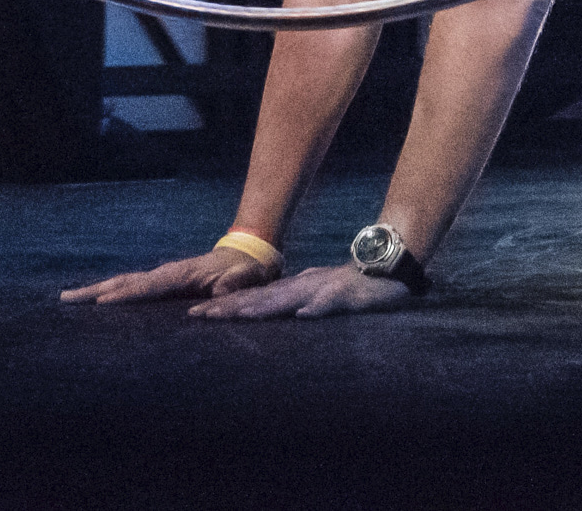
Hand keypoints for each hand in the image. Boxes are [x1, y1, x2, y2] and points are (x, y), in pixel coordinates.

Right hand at [58, 247, 282, 306]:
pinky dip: (111, 292)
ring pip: (124, 282)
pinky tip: (97, 302)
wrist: (250, 254)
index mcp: (183, 274)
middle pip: (126, 281)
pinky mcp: (164, 282)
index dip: (126, 295)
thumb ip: (237, 283)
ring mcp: (164, 276)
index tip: (100, 303)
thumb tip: (220, 292)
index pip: (149, 286)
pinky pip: (132, 286)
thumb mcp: (250, 278)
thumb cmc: (251, 272)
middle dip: (96, 291)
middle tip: (65, 298)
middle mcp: (168, 273)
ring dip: (97, 291)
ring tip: (68, 298)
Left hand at [185, 261, 419, 320]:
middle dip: (228, 308)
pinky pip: (330, 302)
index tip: (195, 315)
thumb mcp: (316, 295)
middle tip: (197, 317)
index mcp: (293, 291)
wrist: (386, 266)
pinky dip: (316, 308)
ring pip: (286, 299)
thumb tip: (274, 311)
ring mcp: (322, 290)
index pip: (253, 300)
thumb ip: (297, 301)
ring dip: (260, 308)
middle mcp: (301, 289)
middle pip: (260, 299)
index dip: (225, 307)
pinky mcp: (345, 295)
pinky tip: (302, 315)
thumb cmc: (350, 284)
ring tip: (234, 316)